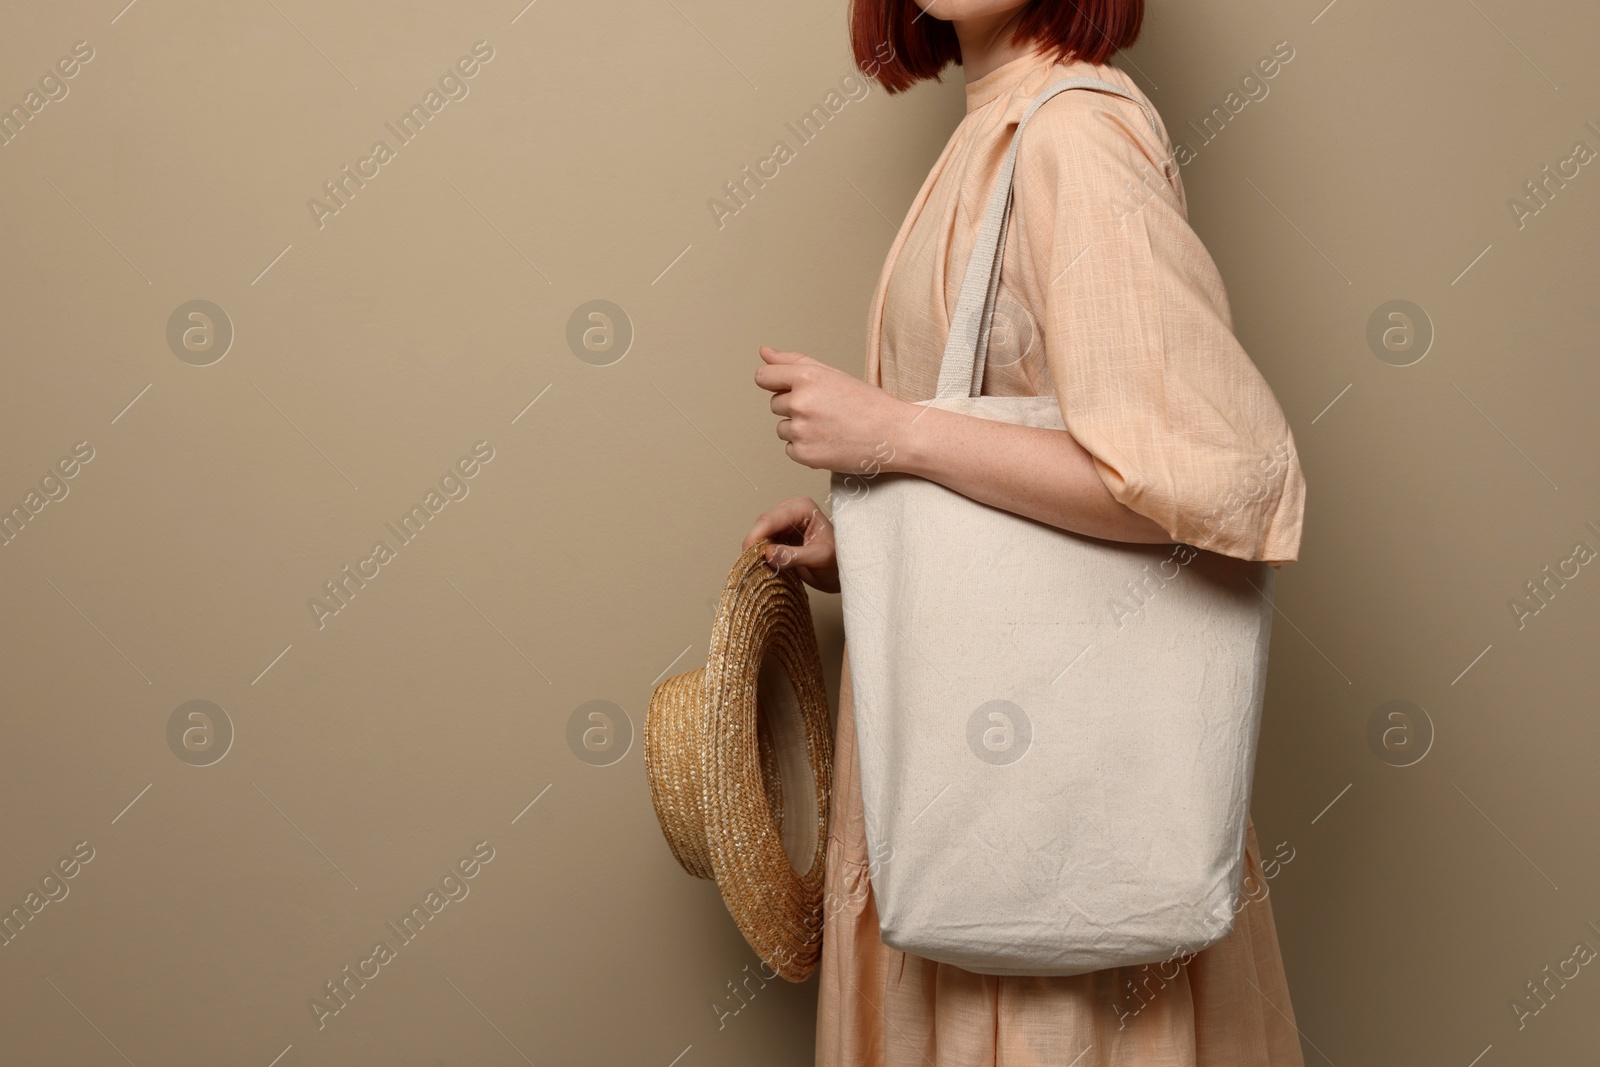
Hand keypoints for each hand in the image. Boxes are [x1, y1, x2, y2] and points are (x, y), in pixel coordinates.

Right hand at [742, 496, 837, 593]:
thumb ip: (793, 556)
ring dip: (756, 551)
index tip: (747, 553)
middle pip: (762, 525)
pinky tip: (763, 566)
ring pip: (760, 535)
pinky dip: (760, 555)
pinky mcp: (780, 537)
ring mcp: (784, 523)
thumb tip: (768, 554)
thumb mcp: (819, 558)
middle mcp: (791, 511)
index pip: (772, 519)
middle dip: (755, 544)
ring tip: (758, 568)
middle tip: (751, 565)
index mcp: (802, 507)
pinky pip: (763, 544)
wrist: (842, 572)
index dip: (756, 536)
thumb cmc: (838, 561)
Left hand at [754, 345, 909, 472]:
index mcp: (807, 377)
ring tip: (831, 427)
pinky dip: (806, 449)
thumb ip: (793, 362)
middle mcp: (800, 402)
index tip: (785, 388)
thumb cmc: (869, 404)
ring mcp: (801, 430)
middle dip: (795, 407)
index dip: (774, 383)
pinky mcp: (804, 455)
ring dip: (800, 429)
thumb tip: (764, 352)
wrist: (895, 435)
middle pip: (775, 404)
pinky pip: (791, 450)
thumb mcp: (832, 374)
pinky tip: (830, 442)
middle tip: (826, 411)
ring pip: (783, 429)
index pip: (764, 377)